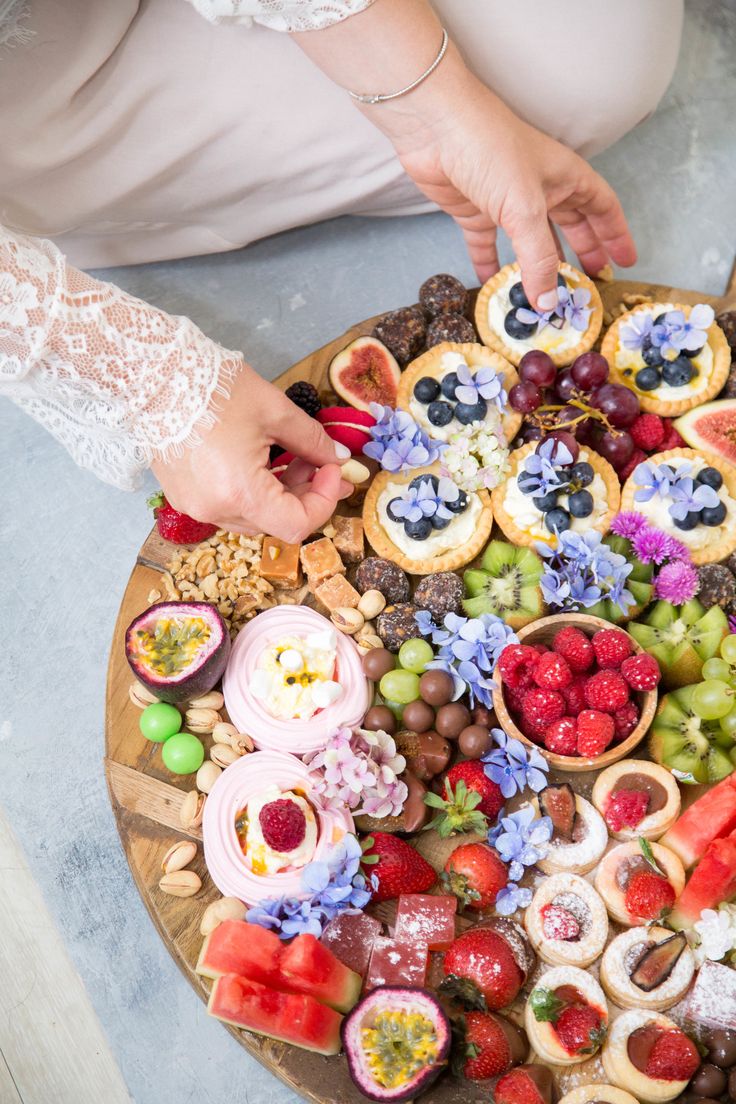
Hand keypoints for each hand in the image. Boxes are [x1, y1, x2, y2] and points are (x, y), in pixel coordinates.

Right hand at [151, 361, 351, 540]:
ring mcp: (195, 506)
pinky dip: (253, 490)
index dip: (323, 501)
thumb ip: (313, 442)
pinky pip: (229, 505)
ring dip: (280, 493)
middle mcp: (215, 510)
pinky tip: (261, 460)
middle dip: (305, 494)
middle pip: (275, 522)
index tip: (331, 470)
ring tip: (291, 456)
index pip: (297, 525)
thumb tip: (338, 459)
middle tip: (322, 462)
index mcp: (240, 493)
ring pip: (253, 516)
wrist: (152, 374)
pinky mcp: (183, 496)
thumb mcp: (275, 411)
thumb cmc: (214, 388)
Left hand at [371, 54, 636, 308]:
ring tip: (548, 294)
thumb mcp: (525, 208)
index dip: (616, 234)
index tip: (625, 261)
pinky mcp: (475, 211)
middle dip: (583, 252)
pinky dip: (492, 266)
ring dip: (539, 266)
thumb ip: (539, 257)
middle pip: (571, 225)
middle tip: (592, 281)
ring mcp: (507, 201)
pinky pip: (488, 245)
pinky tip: (495, 287)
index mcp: (565, 177)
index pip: (602, 207)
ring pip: (531, 240)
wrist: (437, 126)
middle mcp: (541, 188)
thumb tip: (548, 302)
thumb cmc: (491, 148)